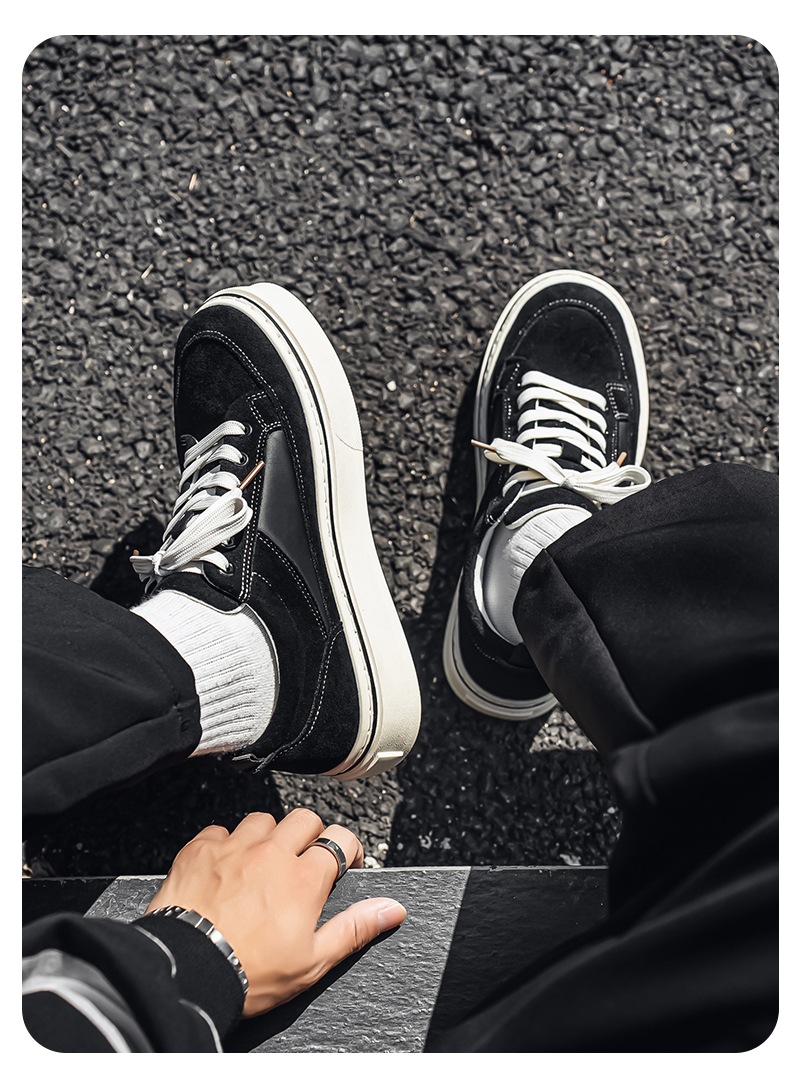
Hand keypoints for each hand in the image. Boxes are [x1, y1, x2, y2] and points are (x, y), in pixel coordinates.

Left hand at [145, 809, 406, 1016]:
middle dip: (310, 836)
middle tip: (303, 863)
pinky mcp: (201, 849)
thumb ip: (354, 928)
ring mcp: (234, 847)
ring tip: (261, 864)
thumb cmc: (247, 972)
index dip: (347, 850)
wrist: (186, 972)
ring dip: (267, 837)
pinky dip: (226, 844)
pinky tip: (224, 868)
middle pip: (305, 819)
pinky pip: (220, 830)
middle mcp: (271, 853)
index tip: (343, 864)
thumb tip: (390, 909)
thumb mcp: (312, 961)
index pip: (340, 839)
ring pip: (262, 820)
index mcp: (304, 879)